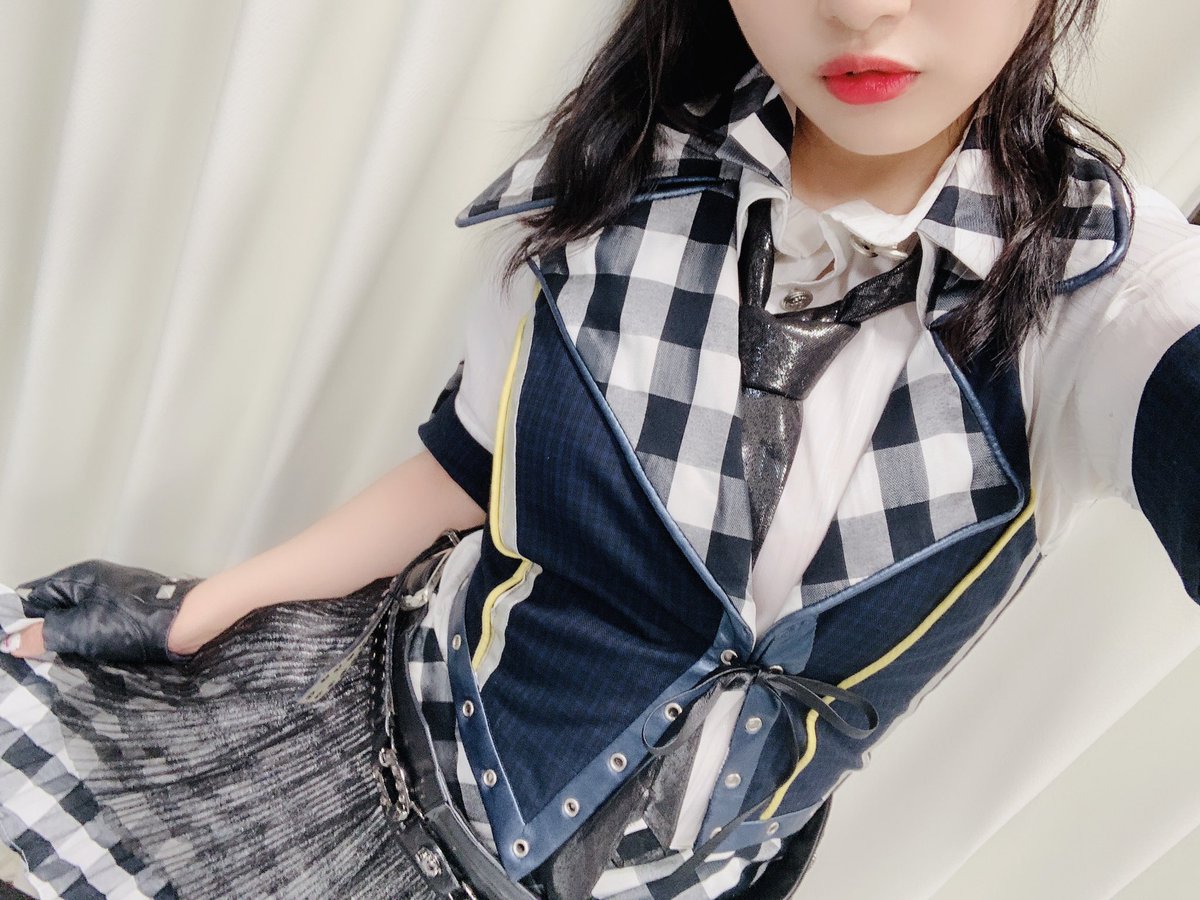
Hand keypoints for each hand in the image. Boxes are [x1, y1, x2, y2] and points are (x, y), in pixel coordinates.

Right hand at [4, 559, 202, 663]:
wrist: (186, 622)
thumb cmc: (132, 623)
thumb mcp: (79, 631)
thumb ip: (42, 635)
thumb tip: (9, 642)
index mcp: (78, 577)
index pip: (35, 595)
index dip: (23, 621)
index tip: (16, 646)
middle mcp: (96, 580)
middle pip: (57, 607)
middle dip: (46, 632)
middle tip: (36, 659)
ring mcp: (117, 594)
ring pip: (79, 617)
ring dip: (70, 638)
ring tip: (64, 660)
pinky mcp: (133, 610)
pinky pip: (101, 624)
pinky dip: (93, 639)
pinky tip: (93, 655)